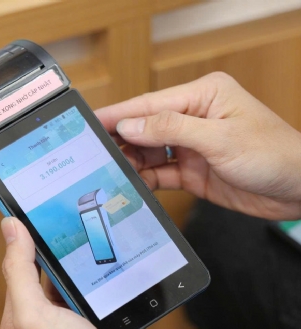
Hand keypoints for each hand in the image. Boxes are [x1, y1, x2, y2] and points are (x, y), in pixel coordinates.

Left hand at [0, 217, 168, 328]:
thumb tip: (9, 228)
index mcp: (19, 316)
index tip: (31, 208)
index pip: (16, 267)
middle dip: (53, 243)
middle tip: (65, 212)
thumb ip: (19, 272)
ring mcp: (74, 313)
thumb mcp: (34, 316)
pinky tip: (108, 248)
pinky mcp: (102, 311)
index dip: (21, 238)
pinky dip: (102, 267)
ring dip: (80, 254)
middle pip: (46, 266)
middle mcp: (44, 314)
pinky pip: (98, 280)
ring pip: (73, 271)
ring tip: (87, 224)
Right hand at [96, 72, 300, 220]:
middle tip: (92, 154)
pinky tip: (129, 185)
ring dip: (129, 162)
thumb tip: (130, 126)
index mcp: (202, 96)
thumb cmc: (274, 154)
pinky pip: (158, 173)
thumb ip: (170, 129)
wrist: (299, 190)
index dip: (118, 115)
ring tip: (106, 172)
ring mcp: (191, 146)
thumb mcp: (219, 138)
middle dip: (119, 141)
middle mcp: (193, 117)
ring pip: (147, 152)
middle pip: (144, 128)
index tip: (90, 123)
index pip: (149, 104)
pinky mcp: (191, 171)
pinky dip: (143, 179)